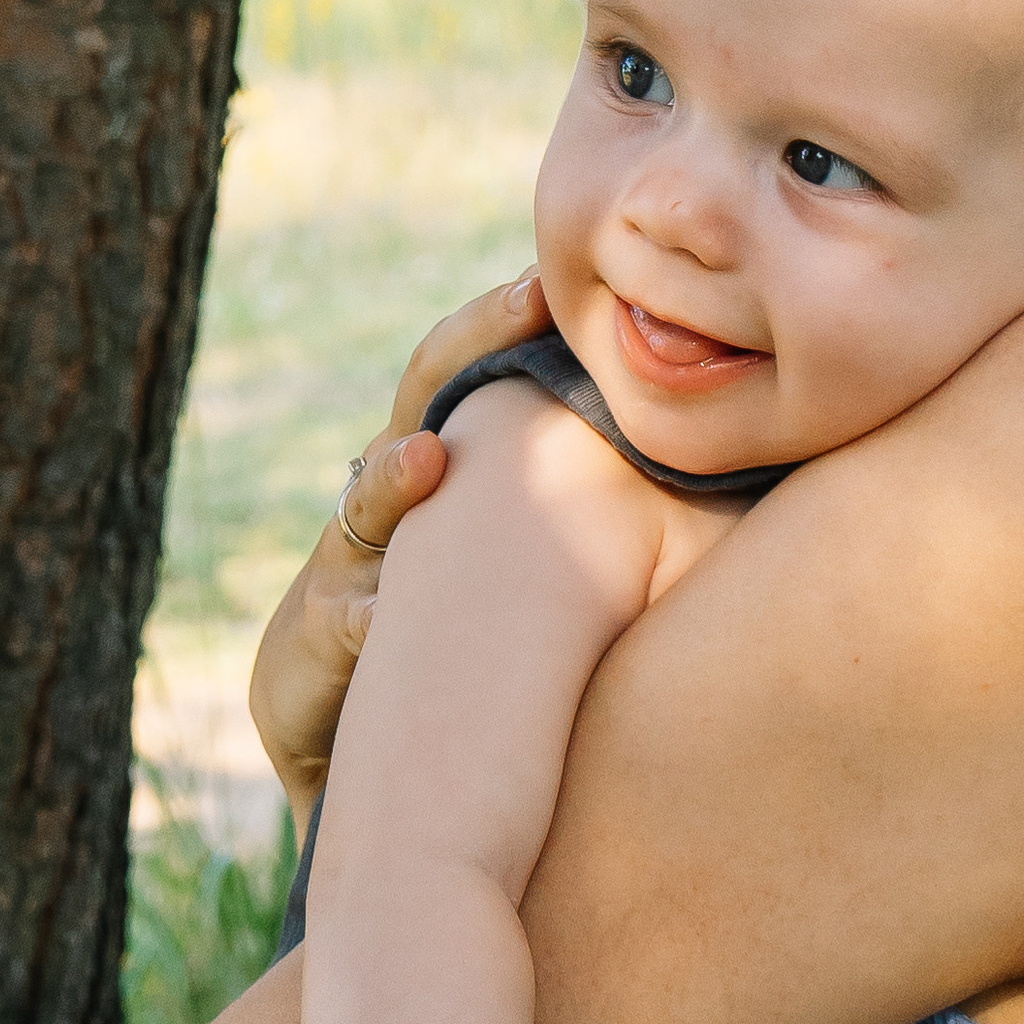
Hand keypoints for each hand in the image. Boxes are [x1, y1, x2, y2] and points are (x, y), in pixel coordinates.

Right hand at [250, 268, 552, 819]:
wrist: (352, 749)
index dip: (512, 324)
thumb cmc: (466, 651)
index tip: (567, 274)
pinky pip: (333, 628)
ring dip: (393, 478)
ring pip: (361, 507)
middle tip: (525, 301)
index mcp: (445, 474)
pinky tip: (378, 623)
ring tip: (430, 458)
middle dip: (468, 347)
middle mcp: (387, 504)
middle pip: (420, 401)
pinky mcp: (305, 649)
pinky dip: (358, 625)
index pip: (477, 376)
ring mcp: (341, 569)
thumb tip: (718, 466)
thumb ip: (594, 520)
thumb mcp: (527, 579)